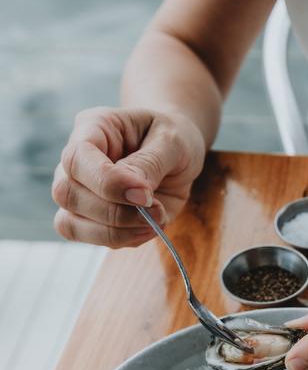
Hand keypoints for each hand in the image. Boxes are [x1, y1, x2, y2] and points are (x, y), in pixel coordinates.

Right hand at [52, 107, 205, 247]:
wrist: (178, 155)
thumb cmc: (172, 139)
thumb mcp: (172, 141)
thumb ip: (150, 163)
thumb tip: (134, 193)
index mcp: (92, 128)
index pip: (76, 159)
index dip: (107, 182)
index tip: (145, 194)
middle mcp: (76, 162)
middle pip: (67, 195)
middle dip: (115, 212)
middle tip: (157, 208)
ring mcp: (79, 192)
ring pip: (72, 224)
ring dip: (118, 232)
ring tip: (156, 220)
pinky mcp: (92, 219)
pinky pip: (94, 239)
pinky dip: (125, 240)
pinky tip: (150, 227)